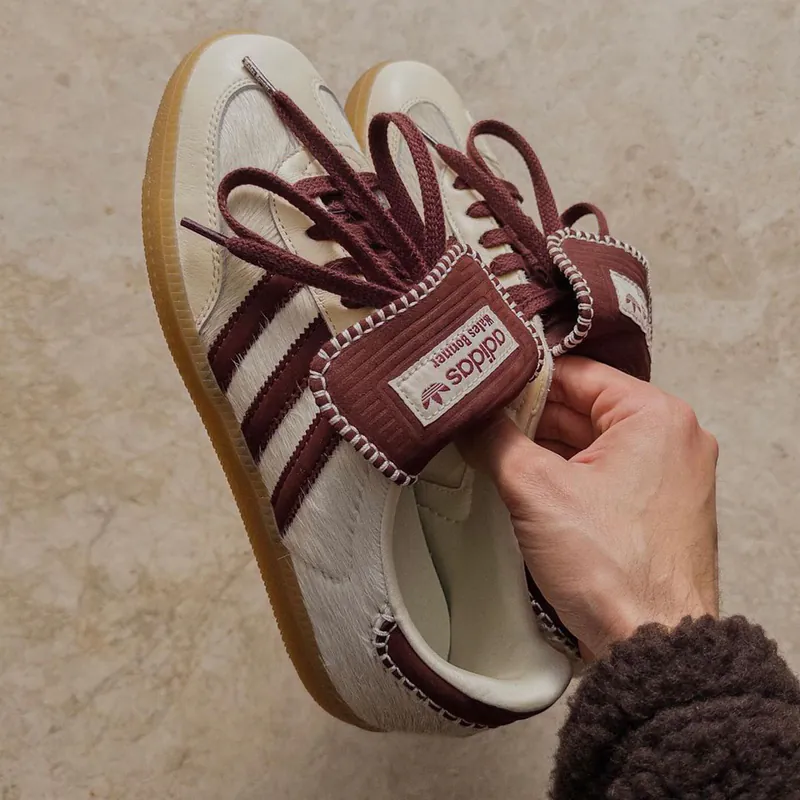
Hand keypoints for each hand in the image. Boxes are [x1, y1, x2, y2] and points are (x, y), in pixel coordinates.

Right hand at [466, 356, 718, 659]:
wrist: (652, 646)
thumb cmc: (612, 567)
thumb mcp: (536, 489)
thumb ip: (495, 440)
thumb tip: (468, 418)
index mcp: (656, 416)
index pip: (576, 374)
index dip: (522, 379)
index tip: (483, 388)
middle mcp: (672, 439)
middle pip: (583, 408)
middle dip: (528, 418)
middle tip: (478, 422)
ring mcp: (668, 477)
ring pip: (590, 443)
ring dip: (543, 449)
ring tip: (492, 451)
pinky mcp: (656, 510)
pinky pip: (603, 474)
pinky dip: (565, 475)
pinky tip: (524, 483)